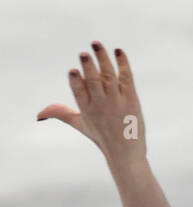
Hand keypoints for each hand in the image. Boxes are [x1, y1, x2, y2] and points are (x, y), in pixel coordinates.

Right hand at [37, 43, 146, 165]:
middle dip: (89, 67)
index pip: (79, 92)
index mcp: (86, 109)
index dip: (76, 81)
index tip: (73, 71)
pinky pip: (126, 77)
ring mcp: (116, 101)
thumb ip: (61, 113)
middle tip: (84, 55)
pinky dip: (123, 63)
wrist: (126, 155)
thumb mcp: (80, 125)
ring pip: (108, 75)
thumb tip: (39, 115)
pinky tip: (118, 51)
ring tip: (95, 44)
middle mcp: (101, 104)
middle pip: (93, 81)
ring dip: (102, 58)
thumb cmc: (102, 138)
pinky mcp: (131, 98)